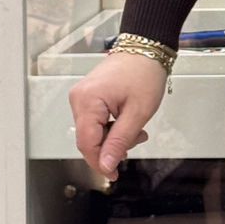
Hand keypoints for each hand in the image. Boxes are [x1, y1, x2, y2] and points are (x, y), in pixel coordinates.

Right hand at [69, 53, 167, 177]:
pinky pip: (95, 122)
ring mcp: (82, 97)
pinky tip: (127, 122)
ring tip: (137, 128)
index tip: (114, 174)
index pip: (87, 143)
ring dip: (114, 137)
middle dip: (112, 147)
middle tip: (137, 139)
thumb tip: (106, 164)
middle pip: (88, 139)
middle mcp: (79, 99)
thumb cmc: (144, 73)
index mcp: (87, 101)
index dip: (100, 162)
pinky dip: (111, 127)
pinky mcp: (88, 97)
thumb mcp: (137, 113)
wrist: (146, 49)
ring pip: (93, 132)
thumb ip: (120, 141)